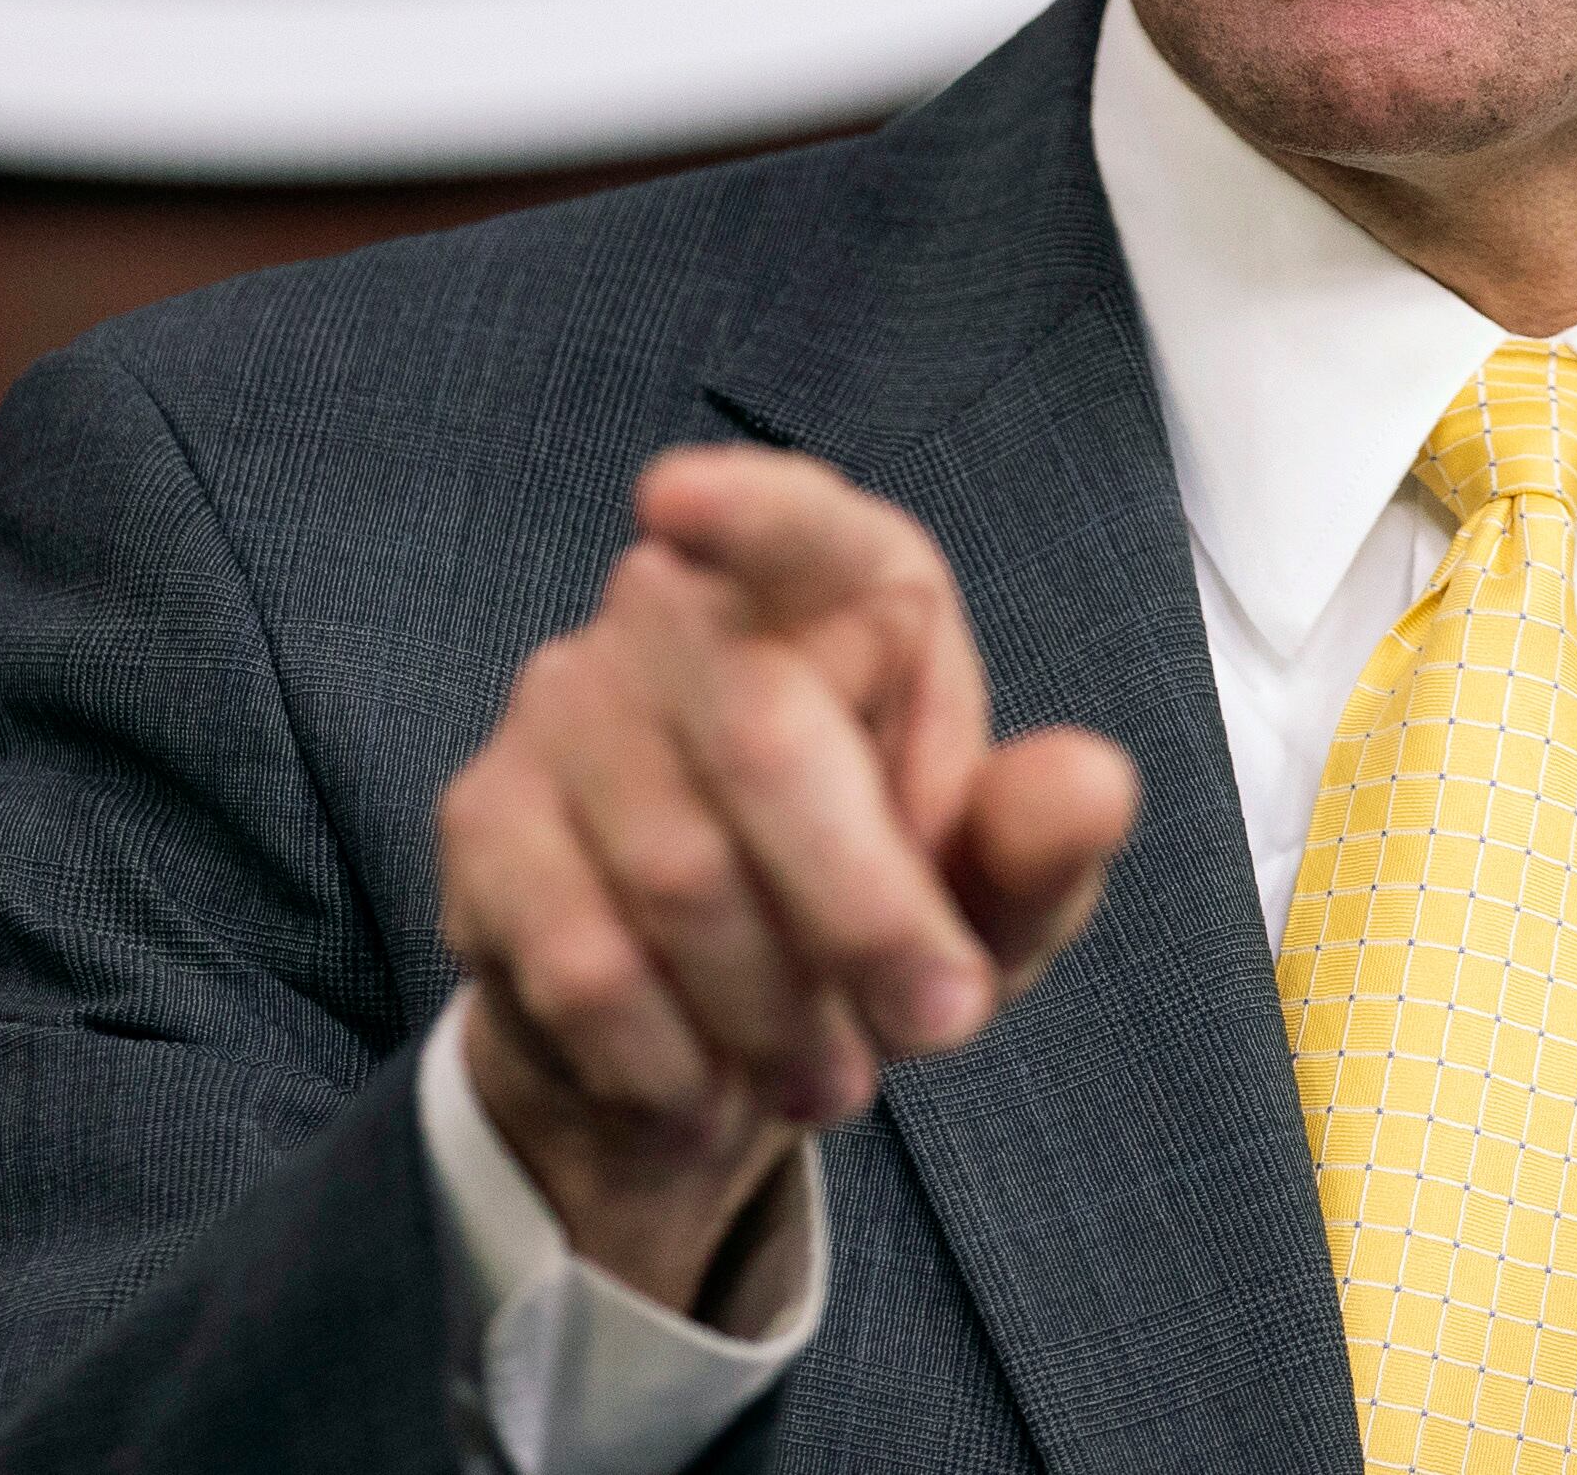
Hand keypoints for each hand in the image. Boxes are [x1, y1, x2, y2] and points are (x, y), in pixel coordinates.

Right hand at [435, 446, 1140, 1313]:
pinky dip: (669, 1054)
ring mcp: (564, 703)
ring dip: (776, 1012)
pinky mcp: (483, 817)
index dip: (746, 510)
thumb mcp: (986, 907)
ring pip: (677, 871)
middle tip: (937, 1024)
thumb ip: (1038, 846)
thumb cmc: (865, 926)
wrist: (698, 1052)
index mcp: (836, 591)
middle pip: (763, 735)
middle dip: (866, 913)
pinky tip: (701, 1075)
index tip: (674, 500)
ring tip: (828, 1074)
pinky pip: (580, 956)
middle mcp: (680, 611)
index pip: (801, 523)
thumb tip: (1092, 782)